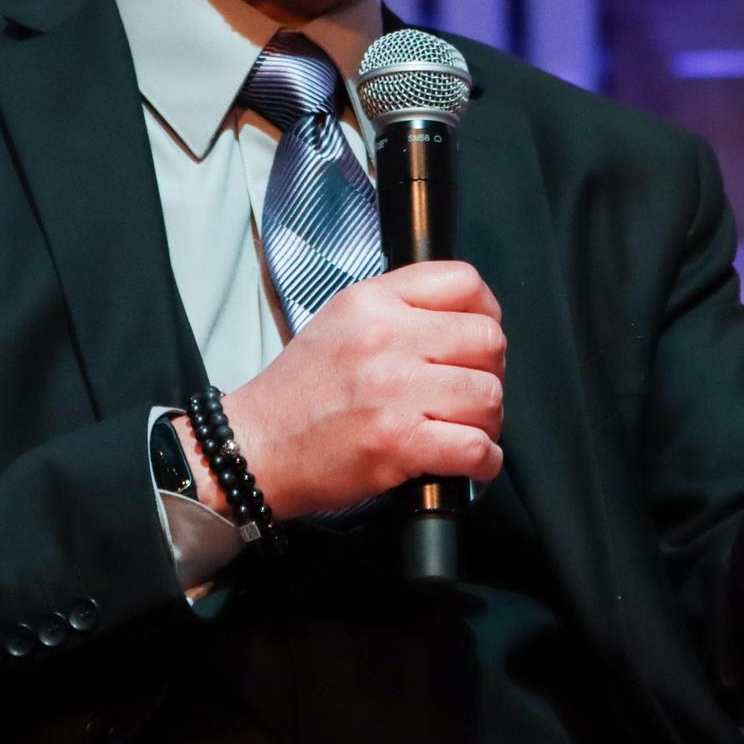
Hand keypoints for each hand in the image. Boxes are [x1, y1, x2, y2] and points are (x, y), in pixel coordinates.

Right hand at [193, 261, 506, 518]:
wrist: (253, 448)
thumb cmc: (299, 394)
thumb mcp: (341, 321)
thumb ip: (400, 309)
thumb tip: (464, 320)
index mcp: (373, 301)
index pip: (465, 282)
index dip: (487, 312)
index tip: (478, 339)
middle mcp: (387, 339)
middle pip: (489, 341)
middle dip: (490, 372)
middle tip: (470, 393)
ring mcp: (394, 392)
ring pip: (488, 396)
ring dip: (488, 421)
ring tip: (464, 429)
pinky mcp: (398, 443)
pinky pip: (476, 447)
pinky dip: (484, 460)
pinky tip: (470, 462)